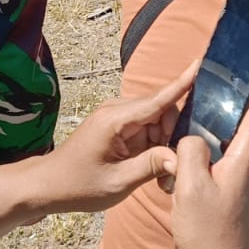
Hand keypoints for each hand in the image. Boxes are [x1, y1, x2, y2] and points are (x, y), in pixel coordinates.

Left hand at [41, 62, 198, 211]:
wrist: (48, 186)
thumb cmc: (78, 186)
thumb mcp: (117, 182)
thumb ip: (151, 166)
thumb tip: (181, 157)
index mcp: (115, 120)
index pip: (157, 99)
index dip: (182, 82)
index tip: (200, 63)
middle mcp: (117, 111)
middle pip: (163, 111)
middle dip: (173, 136)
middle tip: (172, 170)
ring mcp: (118, 117)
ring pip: (158, 121)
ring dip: (164, 143)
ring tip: (160, 175)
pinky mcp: (119, 127)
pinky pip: (148, 129)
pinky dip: (155, 146)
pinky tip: (152, 167)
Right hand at [170, 61, 248, 248]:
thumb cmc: (206, 232)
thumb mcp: (188, 186)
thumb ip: (190, 151)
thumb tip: (193, 138)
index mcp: (244, 159)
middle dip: (245, 94)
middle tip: (237, 69)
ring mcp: (245, 181)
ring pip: (232, 142)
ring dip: (221, 125)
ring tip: (204, 107)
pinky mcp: (235, 193)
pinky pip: (224, 159)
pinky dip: (212, 147)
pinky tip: (193, 151)